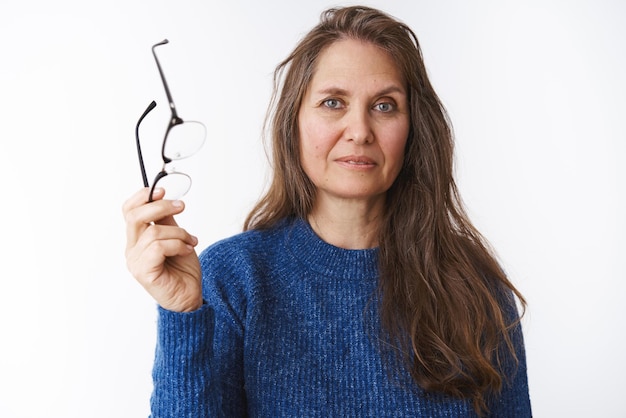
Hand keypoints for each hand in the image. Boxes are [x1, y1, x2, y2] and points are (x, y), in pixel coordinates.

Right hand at [123, 187, 202, 311]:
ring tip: (191, 241)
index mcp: (137, 239)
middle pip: (135, 216)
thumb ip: (167, 221)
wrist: (190, 296)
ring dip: (179, 232)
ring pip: (153, 231)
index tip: (162, 190)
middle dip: (160, 206)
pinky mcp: (144, 272)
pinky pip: (159, 247)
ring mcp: (136, 262)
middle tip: (180, 206)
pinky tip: (187, 250)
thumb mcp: (177, 237)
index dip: (142, 197)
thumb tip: (163, 197)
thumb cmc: (183, 270)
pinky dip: (178, 244)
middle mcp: (132, 250)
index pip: (128, 211)